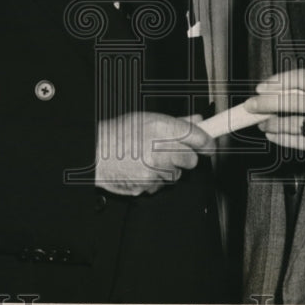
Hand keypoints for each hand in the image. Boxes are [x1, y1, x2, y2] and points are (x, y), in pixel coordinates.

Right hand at [95, 112, 212, 195]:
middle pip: (191, 160)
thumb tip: (198, 119)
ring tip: (149, 159)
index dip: (208, 142)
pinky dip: (154, 180)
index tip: (210, 144)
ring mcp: (154, 169)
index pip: (199, 137)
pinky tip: (142, 170)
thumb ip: (176, 121)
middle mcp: (160, 148)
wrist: (95, 153)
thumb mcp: (147, 118)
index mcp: (162, 127)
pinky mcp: (147, 185)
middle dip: (184, 157)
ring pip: (176, 175)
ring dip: (168, 169)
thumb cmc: (119, 133)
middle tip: (171, 152)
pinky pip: (161, 186)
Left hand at [244, 69, 304, 168]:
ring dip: (271, 123)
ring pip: (293, 123)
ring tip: (261, 123)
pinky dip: (282, 139)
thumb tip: (285, 91)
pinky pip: (300, 142)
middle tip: (251, 105)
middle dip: (265, 103)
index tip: (262, 86)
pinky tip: (273, 136)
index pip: (301, 77)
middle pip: (291, 100)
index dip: (278, 80)